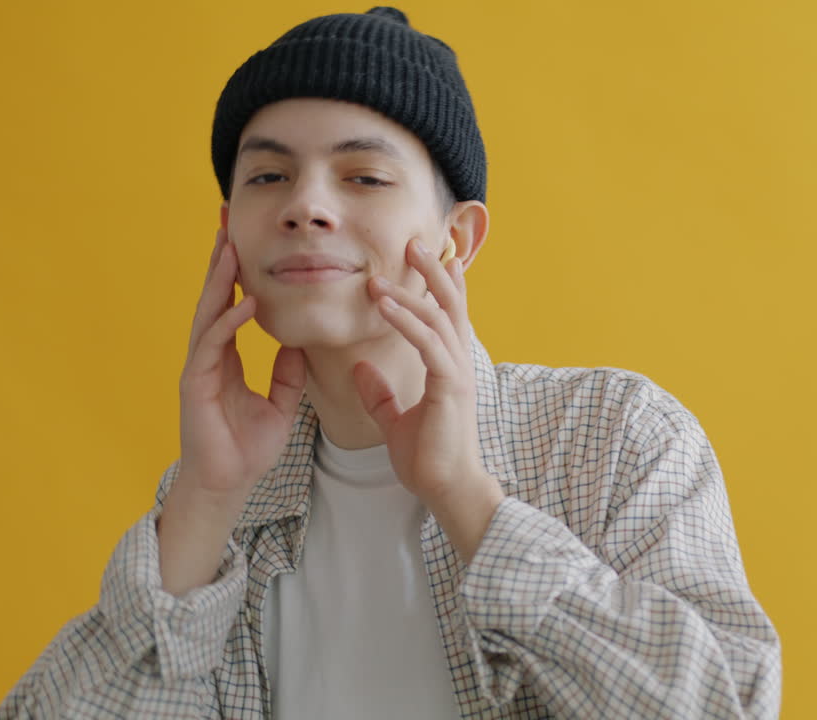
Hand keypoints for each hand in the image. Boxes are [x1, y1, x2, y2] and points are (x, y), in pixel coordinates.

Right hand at [177, 228, 306, 503]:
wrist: (228, 485)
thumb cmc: (247, 449)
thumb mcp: (281, 404)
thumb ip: (287, 374)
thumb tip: (298, 344)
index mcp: (225, 357)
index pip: (229, 305)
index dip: (235, 274)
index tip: (242, 239)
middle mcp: (208, 356)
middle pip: (213, 298)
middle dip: (220, 261)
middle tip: (226, 221)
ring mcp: (199, 368)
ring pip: (207, 314)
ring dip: (219, 281)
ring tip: (230, 247)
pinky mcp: (196, 385)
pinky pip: (213, 346)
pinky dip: (228, 322)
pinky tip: (244, 302)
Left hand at [353, 237, 503, 519]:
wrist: (446, 489)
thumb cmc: (427, 458)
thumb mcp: (394, 420)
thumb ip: (379, 393)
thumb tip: (359, 368)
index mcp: (449, 367)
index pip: (447, 315)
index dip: (442, 284)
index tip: (431, 254)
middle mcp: (458, 363)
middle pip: (450, 304)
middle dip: (434, 271)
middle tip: (414, 242)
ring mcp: (457, 373)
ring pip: (438, 317)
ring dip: (411, 290)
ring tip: (381, 273)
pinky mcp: (449, 386)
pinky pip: (427, 342)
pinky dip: (406, 320)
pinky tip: (385, 304)